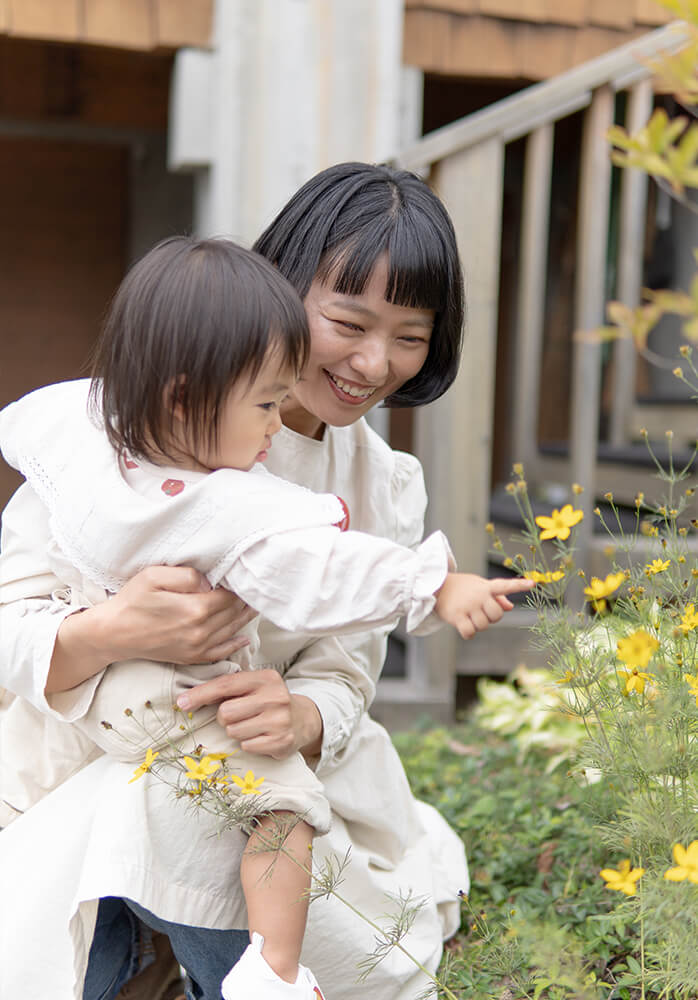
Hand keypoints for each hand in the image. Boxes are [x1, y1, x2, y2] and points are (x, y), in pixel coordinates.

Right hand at [46, 566, 256, 693]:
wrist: (113, 633)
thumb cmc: (132, 601)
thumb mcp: (154, 576)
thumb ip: (187, 575)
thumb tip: (211, 582)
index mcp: (195, 609)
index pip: (229, 595)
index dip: (240, 585)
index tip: (247, 576)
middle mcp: (201, 631)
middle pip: (234, 613)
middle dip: (246, 600)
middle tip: (256, 588)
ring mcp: (197, 647)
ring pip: (231, 631)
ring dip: (245, 618)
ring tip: (255, 604)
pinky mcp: (191, 657)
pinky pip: (220, 652)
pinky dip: (235, 645)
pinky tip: (244, 638)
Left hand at [176, 669, 323, 760]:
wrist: (302, 720)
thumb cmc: (267, 701)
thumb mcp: (253, 686)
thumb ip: (228, 687)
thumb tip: (187, 698)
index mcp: (266, 678)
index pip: (225, 685)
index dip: (200, 694)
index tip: (181, 703)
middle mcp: (276, 696)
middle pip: (226, 712)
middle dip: (225, 717)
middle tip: (238, 716)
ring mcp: (280, 720)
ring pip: (234, 731)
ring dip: (236, 731)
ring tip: (252, 725)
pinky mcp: (281, 740)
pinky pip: (247, 745)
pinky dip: (248, 743)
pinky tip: (261, 736)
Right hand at [434, 572, 534, 639]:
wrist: (435, 586)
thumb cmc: (461, 587)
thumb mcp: (478, 586)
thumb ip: (496, 596)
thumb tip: (509, 607)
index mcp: (486, 587)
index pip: (505, 585)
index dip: (519, 585)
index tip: (533, 584)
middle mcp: (478, 595)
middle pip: (496, 615)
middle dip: (490, 618)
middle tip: (479, 612)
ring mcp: (468, 606)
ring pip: (483, 625)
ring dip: (478, 625)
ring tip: (469, 616)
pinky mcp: (457, 616)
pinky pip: (470, 632)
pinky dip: (468, 633)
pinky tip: (463, 626)